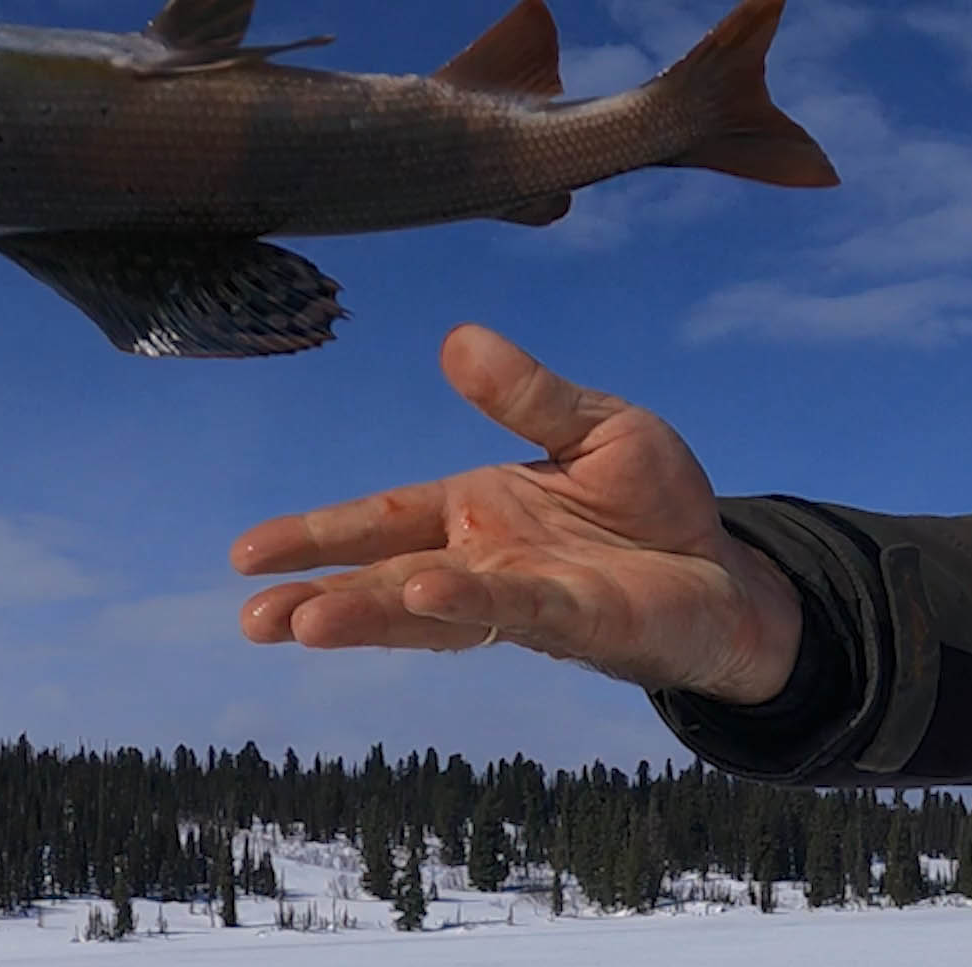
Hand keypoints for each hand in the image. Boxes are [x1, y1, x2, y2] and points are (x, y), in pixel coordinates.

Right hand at [233, 325, 804, 702]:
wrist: (726, 570)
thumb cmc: (654, 505)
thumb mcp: (594, 426)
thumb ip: (528, 395)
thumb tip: (457, 339)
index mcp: (475, 511)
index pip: (380, 521)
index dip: (316, 534)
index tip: (245, 555)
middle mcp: (483, 562)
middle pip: (385, 577)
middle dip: (319, 596)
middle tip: (253, 619)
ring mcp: (524, 599)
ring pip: (432, 609)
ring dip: (370, 613)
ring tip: (305, 622)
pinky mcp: (576, 621)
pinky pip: (515, 609)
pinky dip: (468, 600)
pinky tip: (423, 593)